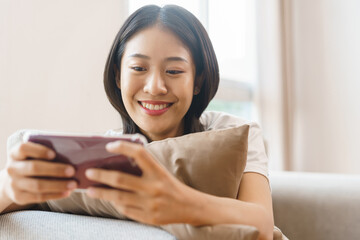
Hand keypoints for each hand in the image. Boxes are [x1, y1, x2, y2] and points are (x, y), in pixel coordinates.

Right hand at [4, 142, 76, 204]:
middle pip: (34, 168)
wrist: (14, 181)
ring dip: (58, 185)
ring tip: (73, 184)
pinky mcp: (19, 197)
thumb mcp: (34, 156)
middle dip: (55, 169)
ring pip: (37, 185)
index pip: (23, 148)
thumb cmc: (32, 163)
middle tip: (72, 171)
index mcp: (15, 154)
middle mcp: (12, 168)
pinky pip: (39, 197)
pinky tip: (66, 192)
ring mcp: (14, 184)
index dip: (39, 151)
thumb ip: (47, 154)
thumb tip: (73, 155)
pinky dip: (55, 195)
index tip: (54, 154)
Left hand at [85, 141, 200, 224]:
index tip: (108, 145)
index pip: (139, 154)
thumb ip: (143, 167)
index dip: (123, 147)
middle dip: (101, 175)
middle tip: (89, 172)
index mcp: (158, 171)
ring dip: (102, 193)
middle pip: (121, 179)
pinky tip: (109, 200)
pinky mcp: (148, 217)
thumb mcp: (160, 172)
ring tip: (91, 190)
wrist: (190, 207)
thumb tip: (115, 164)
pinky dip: (115, 204)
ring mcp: (150, 204)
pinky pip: (125, 210)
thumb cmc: (170, 185)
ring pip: (118, 198)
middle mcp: (154, 187)